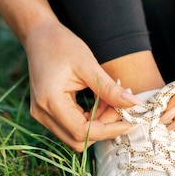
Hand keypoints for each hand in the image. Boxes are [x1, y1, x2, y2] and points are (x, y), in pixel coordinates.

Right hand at [23, 22, 139, 150]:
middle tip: (120, 109)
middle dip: (104, 128)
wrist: (39, 36)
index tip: (130, 123)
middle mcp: (42, 113)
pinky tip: (101, 102)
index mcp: (50, 101)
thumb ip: (110, 89)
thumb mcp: (89, 65)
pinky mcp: (47, 113)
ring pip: (76, 135)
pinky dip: (90, 119)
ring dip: (98, 124)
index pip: (82, 131)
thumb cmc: (61, 45)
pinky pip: (72, 126)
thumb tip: (135, 105)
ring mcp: (42, 115)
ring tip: (111, 101)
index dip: (108, 131)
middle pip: (78, 139)